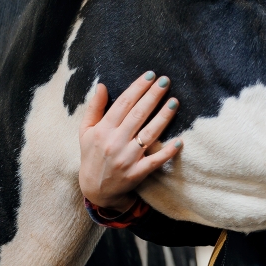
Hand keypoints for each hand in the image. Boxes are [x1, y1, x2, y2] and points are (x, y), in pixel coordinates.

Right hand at [79, 72, 181, 212]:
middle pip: (138, 115)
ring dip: (163, 117)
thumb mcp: (85, 131)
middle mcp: (115, 142)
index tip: (150, 75)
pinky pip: (155, 161)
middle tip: (166, 81)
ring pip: (149, 134)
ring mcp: (127, 158)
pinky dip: (167, 152)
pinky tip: (179, 140)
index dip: (137, 88)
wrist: (95, 189)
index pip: (123, 104)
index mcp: (103, 130)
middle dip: (153, 96)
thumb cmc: (92, 155)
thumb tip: (102, 85)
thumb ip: (94, 108)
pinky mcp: (137, 173)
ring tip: (174, 101)